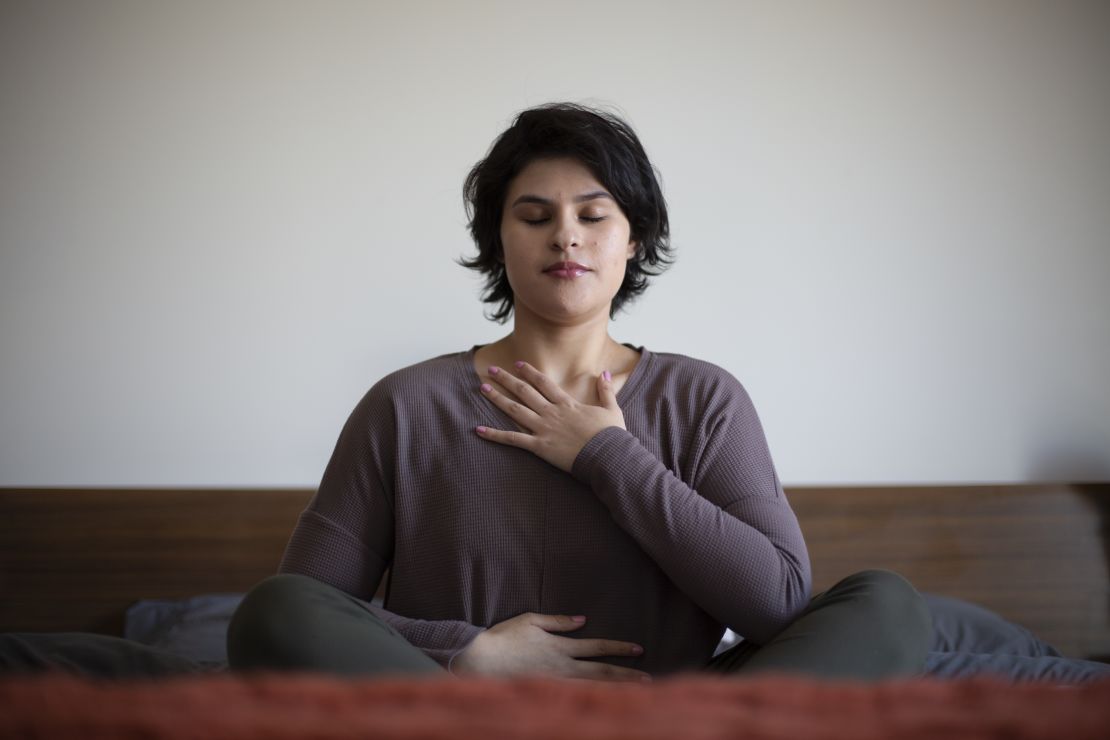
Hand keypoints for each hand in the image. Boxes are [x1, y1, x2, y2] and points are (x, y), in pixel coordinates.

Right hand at [450, 612, 649, 682]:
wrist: (479, 660)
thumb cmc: (503, 638)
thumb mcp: (531, 620)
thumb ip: (558, 622)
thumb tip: (582, 620)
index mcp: (561, 647)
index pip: (597, 647)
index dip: (618, 648)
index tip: (639, 648)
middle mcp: (562, 668)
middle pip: (601, 673)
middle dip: (626, 675)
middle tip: (649, 679)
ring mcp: (554, 685)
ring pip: (591, 690)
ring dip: (614, 691)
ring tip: (635, 695)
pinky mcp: (544, 696)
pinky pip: (573, 700)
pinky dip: (592, 702)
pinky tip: (604, 706)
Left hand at [475, 361, 625, 472]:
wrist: (607, 455)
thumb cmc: (611, 435)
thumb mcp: (612, 409)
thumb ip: (606, 390)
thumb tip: (605, 373)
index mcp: (567, 403)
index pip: (543, 383)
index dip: (529, 372)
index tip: (517, 364)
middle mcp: (551, 412)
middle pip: (524, 392)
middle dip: (506, 379)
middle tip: (491, 370)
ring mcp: (543, 428)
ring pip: (515, 410)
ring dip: (497, 398)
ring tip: (483, 388)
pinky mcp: (539, 446)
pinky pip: (513, 439)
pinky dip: (495, 434)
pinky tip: (479, 429)